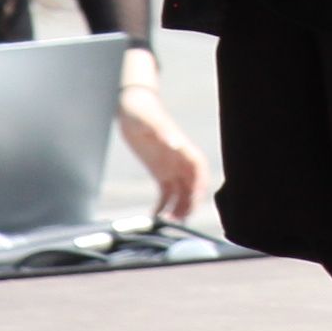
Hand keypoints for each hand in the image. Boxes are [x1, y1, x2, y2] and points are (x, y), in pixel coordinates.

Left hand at [116, 64, 205, 223]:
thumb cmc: (143, 112)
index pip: (199, 168)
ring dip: (178, 207)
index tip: (195, 199)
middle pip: (192, 185)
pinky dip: (162, 206)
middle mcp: (179, 159)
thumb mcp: (152, 121)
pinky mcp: (158, 172)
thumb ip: (165, 132)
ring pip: (181, 192)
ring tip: (167, 222)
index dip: (200, 184)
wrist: (131, 109)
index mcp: (182, 147)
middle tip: (179, 219)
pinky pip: (165, 193)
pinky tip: (154, 216)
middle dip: (189, 202)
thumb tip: (177, 144)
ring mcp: (170, 167)